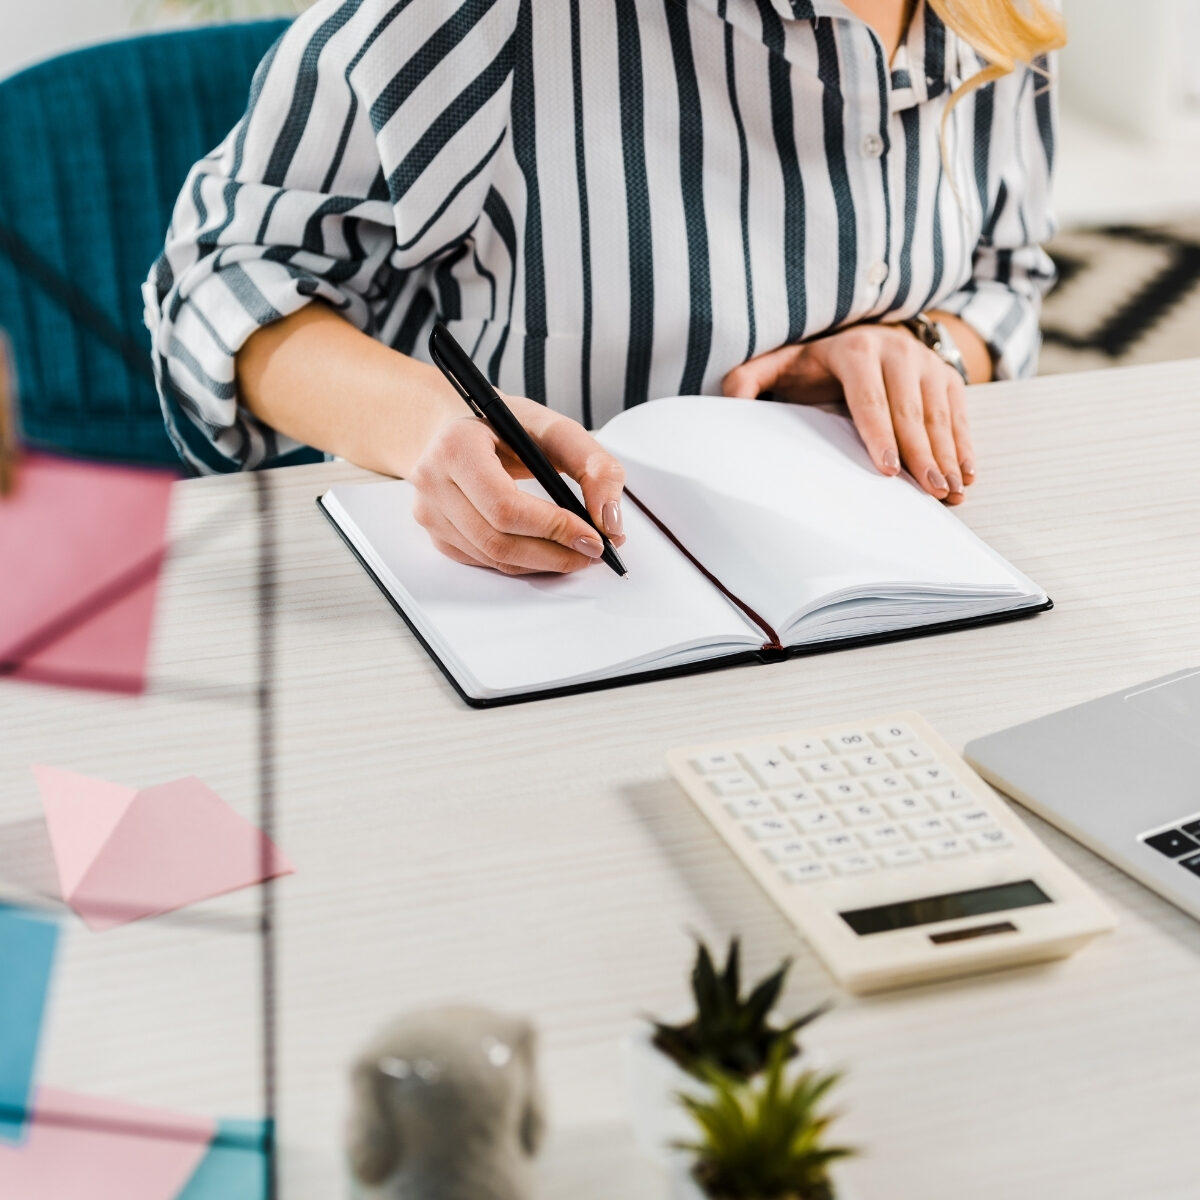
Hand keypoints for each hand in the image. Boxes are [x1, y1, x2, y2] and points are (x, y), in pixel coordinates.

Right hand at [409, 394, 625, 573]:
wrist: (458, 427)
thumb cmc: (504, 426)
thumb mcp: (554, 429)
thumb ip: (594, 466)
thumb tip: (609, 520)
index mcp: (457, 446)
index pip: (505, 506)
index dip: (553, 527)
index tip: (593, 536)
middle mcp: (433, 481)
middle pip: (498, 540)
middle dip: (555, 553)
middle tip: (593, 551)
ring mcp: (429, 512)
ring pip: (493, 558)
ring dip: (543, 562)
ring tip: (577, 551)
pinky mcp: (436, 535)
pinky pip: (485, 562)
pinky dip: (523, 562)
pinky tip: (547, 550)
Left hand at [722, 324, 975, 503]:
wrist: (861, 333)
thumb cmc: (814, 363)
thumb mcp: (779, 364)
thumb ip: (748, 380)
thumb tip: (727, 403)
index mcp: (855, 350)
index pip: (871, 398)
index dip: (879, 435)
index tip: (887, 470)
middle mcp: (897, 351)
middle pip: (911, 411)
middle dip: (922, 454)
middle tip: (929, 491)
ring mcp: (925, 363)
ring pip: (939, 414)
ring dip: (947, 456)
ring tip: (950, 492)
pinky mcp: (946, 375)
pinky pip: (959, 414)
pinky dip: (964, 445)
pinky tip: (966, 474)